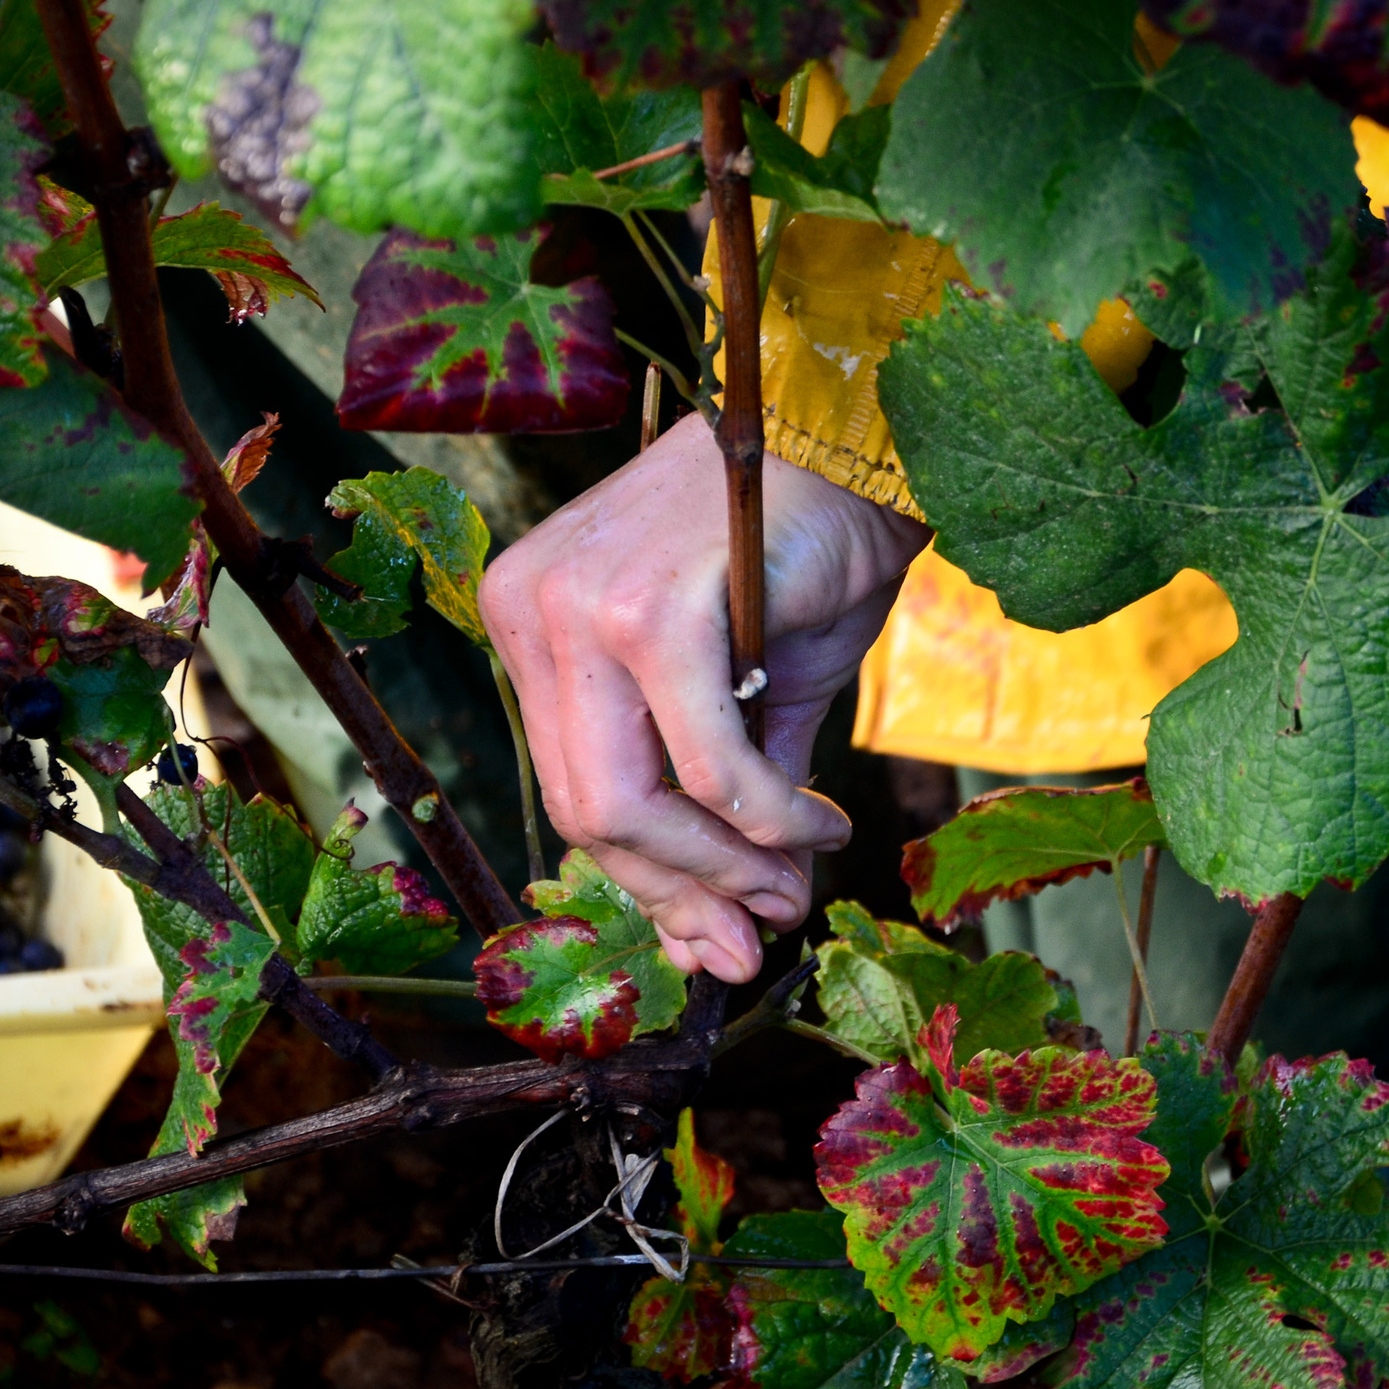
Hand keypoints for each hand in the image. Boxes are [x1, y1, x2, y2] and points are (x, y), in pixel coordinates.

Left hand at [480, 414, 932, 982]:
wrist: (859, 449)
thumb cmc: (800, 555)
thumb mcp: (743, 693)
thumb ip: (721, 801)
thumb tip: (735, 927)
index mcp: (529, 621)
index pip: (570, 788)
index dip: (651, 882)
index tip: (720, 938)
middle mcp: (529, 609)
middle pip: (588, 811)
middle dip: (686, 890)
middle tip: (766, 928)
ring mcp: (578, 606)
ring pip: (632, 804)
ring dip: (726, 866)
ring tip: (799, 878)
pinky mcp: (648, 612)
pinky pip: (710, 768)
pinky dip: (770, 820)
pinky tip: (818, 824)